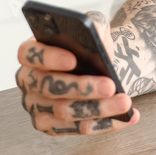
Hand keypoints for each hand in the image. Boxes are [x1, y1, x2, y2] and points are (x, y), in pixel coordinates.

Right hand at [15, 12, 138, 135]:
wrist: (95, 66)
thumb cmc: (87, 45)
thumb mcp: (91, 26)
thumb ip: (92, 26)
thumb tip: (98, 41)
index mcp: (30, 52)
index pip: (29, 54)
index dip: (48, 57)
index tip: (73, 59)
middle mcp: (28, 81)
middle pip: (48, 87)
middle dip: (82, 88)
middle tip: (110, 85)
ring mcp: (36, 106)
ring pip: (64, 112)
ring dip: (98, 108)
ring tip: (124, 102)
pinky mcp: (51, 126)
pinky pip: (78, 128)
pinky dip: (105, 123)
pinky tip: (127, 116)